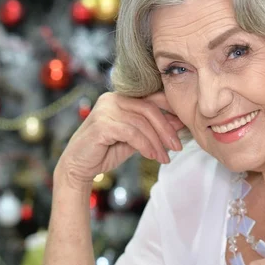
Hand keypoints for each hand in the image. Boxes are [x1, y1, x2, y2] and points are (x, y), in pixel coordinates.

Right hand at [55, 91, 183, 189]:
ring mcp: (105, 109)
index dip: (172, 111)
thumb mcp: (135, 139)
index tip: (185, 128)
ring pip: (142, 123)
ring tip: (165, 158)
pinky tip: (152, 156)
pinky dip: (145, 145)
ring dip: (157, 142)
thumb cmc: (106, 152)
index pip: (153, 98)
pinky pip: (131, 133)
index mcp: (122, 97)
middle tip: (178, 146)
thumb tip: (179, 123)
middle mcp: (112, 98)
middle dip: (167, 129)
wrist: (79, 167)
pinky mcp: (101, 124)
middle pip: (150, 109)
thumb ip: (152, 130)